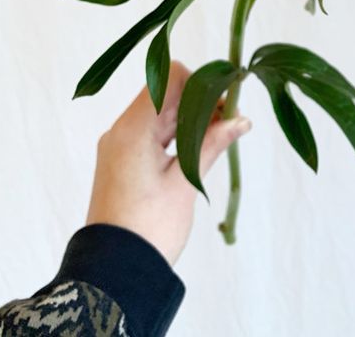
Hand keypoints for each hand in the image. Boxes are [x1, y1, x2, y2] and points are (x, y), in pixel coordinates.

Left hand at [86, 61, 250, 264]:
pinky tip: (203, 147)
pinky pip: (154, 135)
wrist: (114, 275)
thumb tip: (241, 120)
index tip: (228, 97)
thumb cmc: (149, 228)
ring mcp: (121, 147)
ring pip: (162, 116)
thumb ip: (212, 143)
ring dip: (192, 119)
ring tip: (223, 135)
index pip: (169, 78)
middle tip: (233, 120)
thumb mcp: (185, 182)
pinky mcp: (124, 163)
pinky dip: (179, 135)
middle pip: (166, 95)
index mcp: (132, 129)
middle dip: (201, 101)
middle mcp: (122, 131)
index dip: (201, 82)